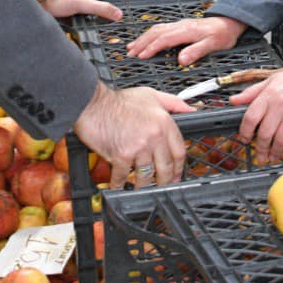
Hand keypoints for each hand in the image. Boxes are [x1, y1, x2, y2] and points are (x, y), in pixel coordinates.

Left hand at [43, 0, 121, 20]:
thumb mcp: (83, 5)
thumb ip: (101, 8)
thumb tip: (118, 13)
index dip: (114, 0)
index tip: (116, 11)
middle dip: (100, 5)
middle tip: (100, 16)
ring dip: (87, 6)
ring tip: (85, 17)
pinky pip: (74, 0)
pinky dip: (76, 7)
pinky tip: (72, 14)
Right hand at [72, 84, 191, 187]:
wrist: (92, 103)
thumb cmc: (118, 100)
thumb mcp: (150, 94)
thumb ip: (172, 103)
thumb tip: (191, 109)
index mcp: (163, 122)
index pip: (179, 151)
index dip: (179, 167)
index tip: (176, 174)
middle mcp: (154, 136)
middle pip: (166, 167)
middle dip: (165, 181)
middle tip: (162, 187)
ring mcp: (138, 147)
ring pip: (147, 175)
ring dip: (143, 185)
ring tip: (140, 188)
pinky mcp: (121, 156)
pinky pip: (123, 177)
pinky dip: (119, 184)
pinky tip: (118, 186)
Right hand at [126, 15, 245, 66]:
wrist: (230, 22)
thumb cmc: (223, 34)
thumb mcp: (213, 45)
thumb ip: (196, 51)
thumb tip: (181, 60)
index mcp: (187, 31)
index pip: (164, 39)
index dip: (151, 47)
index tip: (141, 56)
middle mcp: (180, 26)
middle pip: (156, 32)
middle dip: (141, 43)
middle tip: (130, 54)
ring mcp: (179, 25)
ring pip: (156, 29)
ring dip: (143, 38)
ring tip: (131, 47)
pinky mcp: (180, 26)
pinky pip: (160, 28)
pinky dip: (150, 34)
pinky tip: (145, 39)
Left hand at [230, 68, 282, 164]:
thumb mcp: (269, 81)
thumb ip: (251, 93)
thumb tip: (233, 101)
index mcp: (268, 96)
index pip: (251, 117)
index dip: (245, 132)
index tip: (244, 139)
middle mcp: (280, 106)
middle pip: (265, 134)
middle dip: (260, 148)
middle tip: (260, 156)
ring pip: (280, 140)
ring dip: (275, 152)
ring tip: (272, 157)